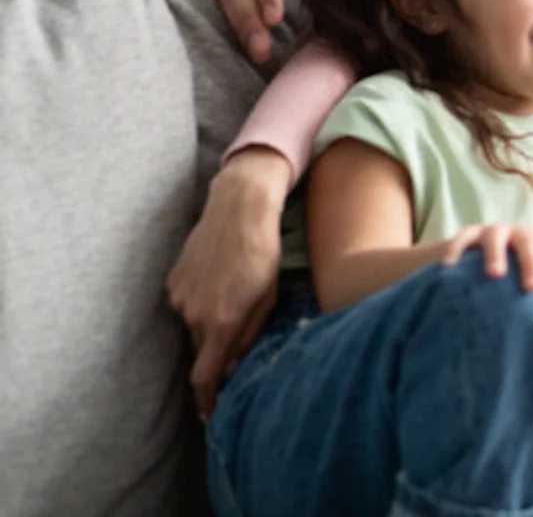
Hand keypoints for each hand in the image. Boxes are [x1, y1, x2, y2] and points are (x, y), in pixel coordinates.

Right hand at [167, 149, 289, 419]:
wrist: (237, 210)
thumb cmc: (263, 253)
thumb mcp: (267, 297)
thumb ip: (249, 335)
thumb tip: (233, 366)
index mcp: (221, 322)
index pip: (205, 376)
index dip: (207, 400)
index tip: (210, 416)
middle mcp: (193, 315)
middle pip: (204, 350)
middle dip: (218, 353)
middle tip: (240, 335)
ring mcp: (179, 298)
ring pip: (196, 326)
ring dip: (212, 322)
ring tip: (235, 293)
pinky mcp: (172, 282)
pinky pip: (188, 304)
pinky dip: (203, 302)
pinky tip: (220, 278)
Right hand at [441, 224, 532, 298]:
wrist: (477, 257)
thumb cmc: (517, 271)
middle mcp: (519, 233)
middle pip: (529, 242)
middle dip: (532, 263)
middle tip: (532, 288)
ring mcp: (492, 231)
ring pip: (496, 236)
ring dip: (497, 253)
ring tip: (495, 274)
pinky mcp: (467, 234)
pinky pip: (462, 239)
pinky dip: (456, 250)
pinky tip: (450, 267)